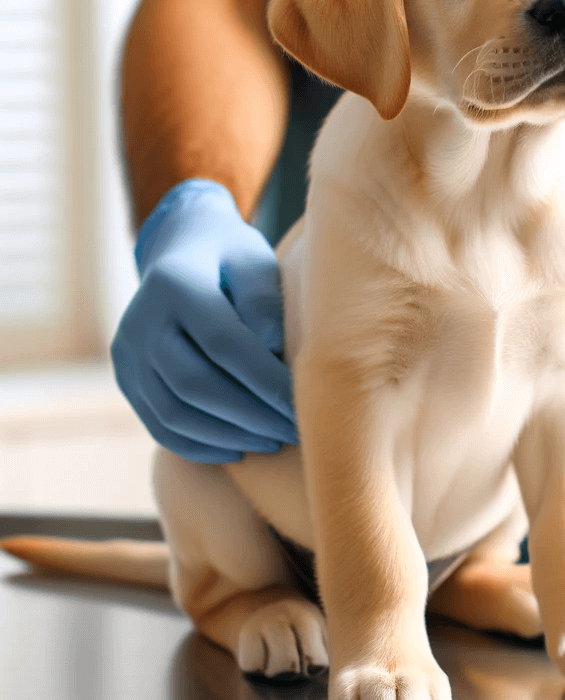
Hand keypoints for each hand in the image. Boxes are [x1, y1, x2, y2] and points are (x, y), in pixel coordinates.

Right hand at [111, 179, 296, 462]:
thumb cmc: (234, 260)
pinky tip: (238, 449)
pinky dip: (198, 444)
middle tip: (295, 432)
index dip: (266, 381)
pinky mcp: (126, 377)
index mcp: (176, 283)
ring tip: (272, 441)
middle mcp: (141, 320)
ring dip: (227, 436)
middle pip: (194, 385)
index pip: (224, 344)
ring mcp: (127, 352)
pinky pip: (158, 424)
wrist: (182, 250)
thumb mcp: (256, 264)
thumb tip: (271, 355)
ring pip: (172, 413)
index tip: (303, 405)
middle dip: (250, 417)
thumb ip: (263, 303)